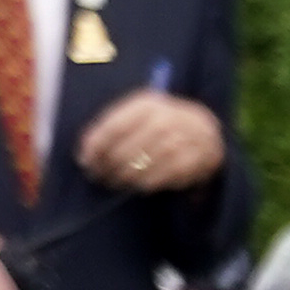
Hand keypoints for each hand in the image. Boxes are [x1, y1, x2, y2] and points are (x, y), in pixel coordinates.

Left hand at [74, 90, 224, 201]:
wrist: (204, 129)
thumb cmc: (158, 124)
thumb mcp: (136, 116)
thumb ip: (110, 129)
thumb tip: (86, 155)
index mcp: (148, 104)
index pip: (115, 127)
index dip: (96, 146)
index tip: (85, 161)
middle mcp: (168, 118)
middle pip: (128, 147)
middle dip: (109, 165)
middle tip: (98, 176)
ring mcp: (185, 139)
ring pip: (146, 163)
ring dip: (126, 176)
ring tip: (115, 182)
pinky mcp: (197, 159)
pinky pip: (165, 176)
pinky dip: (148, 183)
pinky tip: (138, 185)